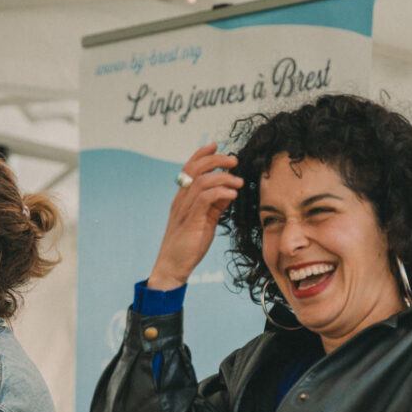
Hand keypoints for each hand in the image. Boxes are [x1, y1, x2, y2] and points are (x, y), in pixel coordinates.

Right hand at [147, 143, 242, 289]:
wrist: (173, 266)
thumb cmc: (188, 245)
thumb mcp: (205, 220)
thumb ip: (215, 205)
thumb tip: (230, 191)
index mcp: (182, 198)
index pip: (189, 168)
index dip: (201, 154)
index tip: (215, 145)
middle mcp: (181, 200)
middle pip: (195, 169)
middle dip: (216, 160)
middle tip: (234, 161)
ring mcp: (184, 210)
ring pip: (202, 181)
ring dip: (224, 177)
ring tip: (239, 182)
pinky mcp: (192, 221)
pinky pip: (205, 198)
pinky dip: (221, 192)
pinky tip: (232, 195)